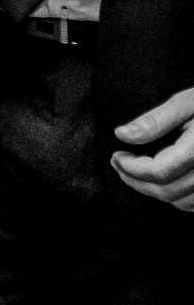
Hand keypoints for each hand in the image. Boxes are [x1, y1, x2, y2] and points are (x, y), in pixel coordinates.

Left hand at [114, 89, 193, 209]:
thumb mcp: (191, 101)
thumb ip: (157, 120)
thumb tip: (122, 135)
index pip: (159, 172)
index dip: (131, 168)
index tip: (117, 156)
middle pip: (168, 191)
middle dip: (137, 182)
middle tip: (120, 166)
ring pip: (183, 202)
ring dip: (155, 192)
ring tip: (138, 174)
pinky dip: (178, 197)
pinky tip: (166, 180)